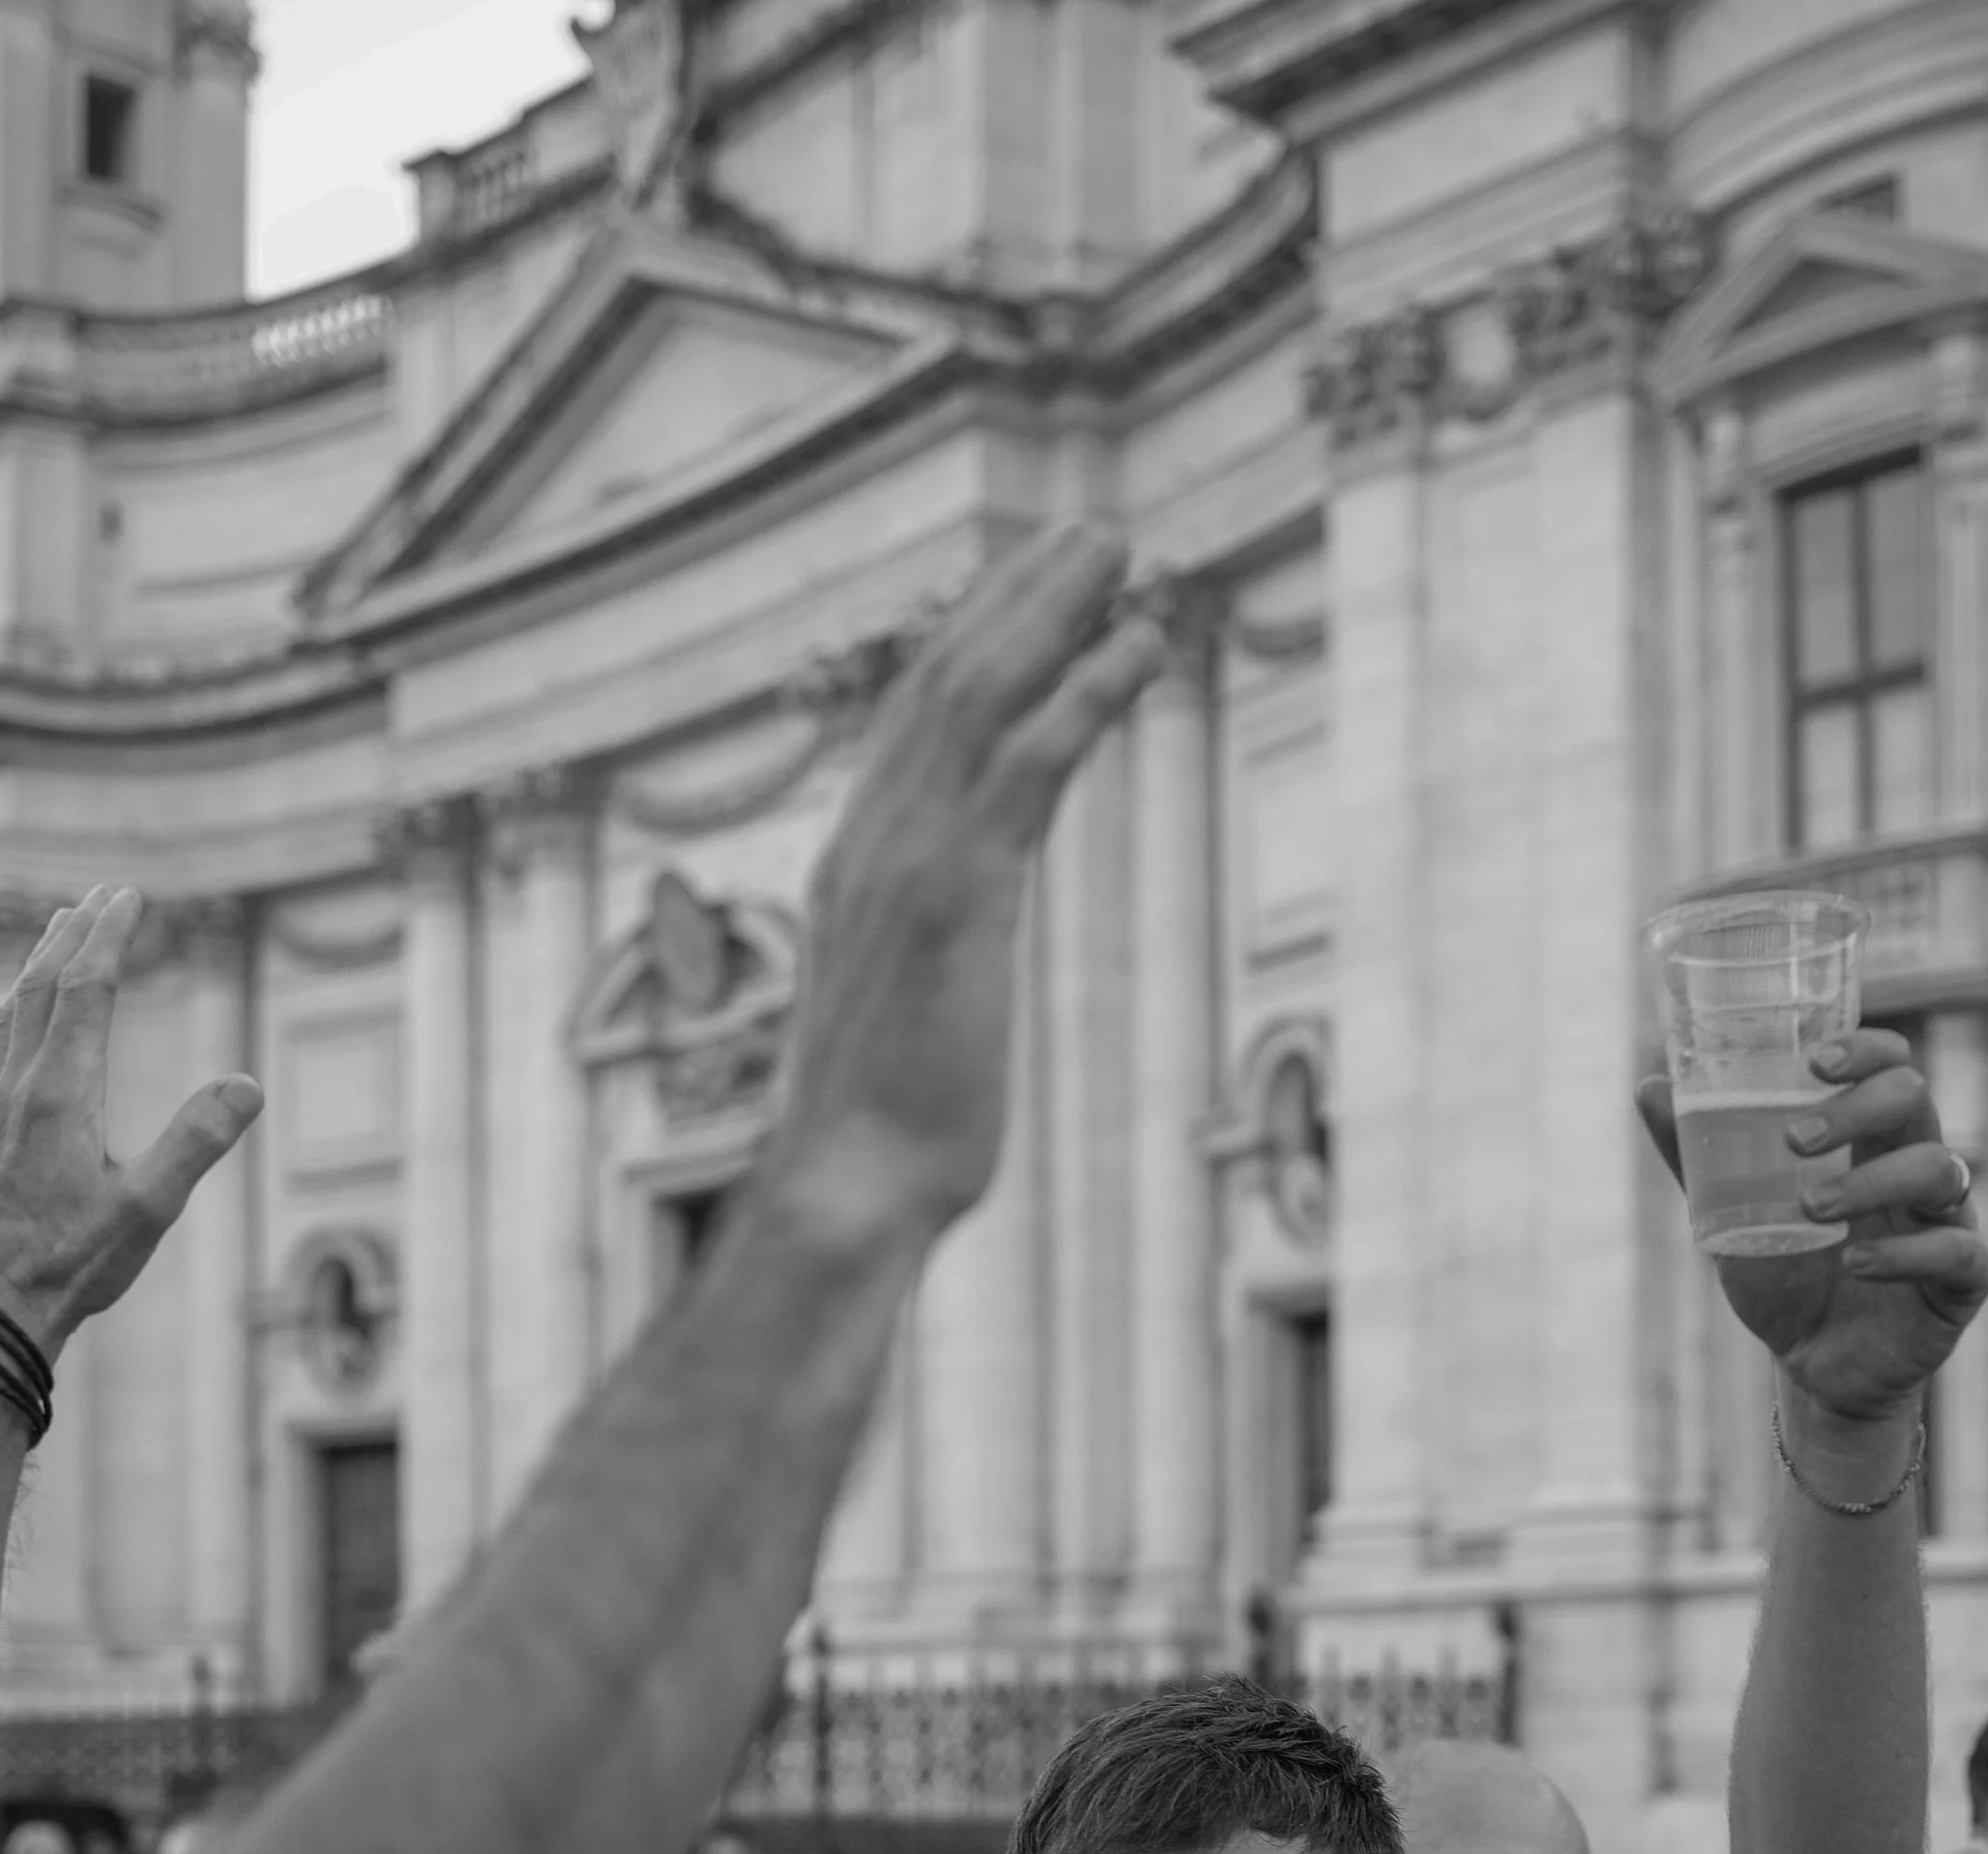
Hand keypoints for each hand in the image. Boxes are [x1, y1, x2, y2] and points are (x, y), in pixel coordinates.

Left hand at [0, 892, 262, 1358]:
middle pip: (44, 985)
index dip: (111, 937)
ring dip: (38, 962)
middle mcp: (16, 1085)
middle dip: (75, 935)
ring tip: (58, 931)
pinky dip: (10, 1007)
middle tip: (103, 897)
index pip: (87, 991)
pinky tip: (15, 1013)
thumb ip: (195, 1143)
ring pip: (9, 1009)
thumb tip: (247, 1086)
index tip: (130, 896)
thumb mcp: (148, 1211)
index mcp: (61, 1096)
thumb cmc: (70, 1265)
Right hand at [767, 530, 1164, 1247]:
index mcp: (853, 868)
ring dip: (1053, 608)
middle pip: (942, 678)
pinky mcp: (959, 891)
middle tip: (1089, 533)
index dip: (971, 644)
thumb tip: (940, 995)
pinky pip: (1029, 759)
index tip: (1027, 593)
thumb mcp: (906, 1035)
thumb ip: (925, 982)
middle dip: (1016, 593)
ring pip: (982, 691)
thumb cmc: (878, 1142)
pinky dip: (1085, 689)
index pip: (910, 725)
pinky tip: (1140, 645)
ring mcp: (909, 859)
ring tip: (1118, 547)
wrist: (847, 1188)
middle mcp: (871, 841)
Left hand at [1638, 1028, 1987, 1425]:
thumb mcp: (1733, 1216)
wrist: (1813, 1368)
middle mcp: (1916, 1166)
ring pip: (1939, 1170)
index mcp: (1872, 1138)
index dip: (1866, 1048)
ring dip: (1869, 1182)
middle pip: (1915, 1100)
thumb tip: (1648, 1086)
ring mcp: (1947, 1219)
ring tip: (1811, 1209)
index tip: (1814, 1062)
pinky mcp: (1964, 1281)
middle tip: (1795, 1140)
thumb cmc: (1785, 1278)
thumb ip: (1698, 1156)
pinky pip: (1958, 1251)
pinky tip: (1856, 1262)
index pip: (1891, 1065)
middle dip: (1856, 1108)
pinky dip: (1905, 1253)